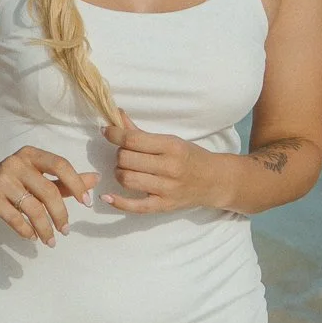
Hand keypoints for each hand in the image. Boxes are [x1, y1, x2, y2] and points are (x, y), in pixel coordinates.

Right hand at [0, 145, 98, 245]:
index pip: (60, 165)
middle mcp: (15, 163)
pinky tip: (31, 237)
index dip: (76, 184)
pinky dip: (27, 231)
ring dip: (45, 228)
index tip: (86, 203)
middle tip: (66, 231)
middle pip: (48, 190)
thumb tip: (96, 179)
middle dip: (61, 214)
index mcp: (31, 155)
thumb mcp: (37, 179)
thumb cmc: (10, 185)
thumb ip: (64, 181)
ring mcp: (0, 179)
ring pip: (33, 207)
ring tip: (50, 240)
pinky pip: (15, 218)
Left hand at [103, 113, 223, 214]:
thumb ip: (141, 132)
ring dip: (119, 172)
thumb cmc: (190, 157)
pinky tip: (106, 196)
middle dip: (120, 154)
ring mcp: (166, 189)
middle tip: (125, 154)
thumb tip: (116, 116)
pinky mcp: (163, 206)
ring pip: (127, 179)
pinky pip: (135, 206)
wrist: (215, 181)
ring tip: (126, 169)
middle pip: (126, 159)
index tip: (106, 131)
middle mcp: (169, 167)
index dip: (114, 134)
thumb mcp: (170, 140)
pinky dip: (118, 202)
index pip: (133, 139)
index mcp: (171, 146)